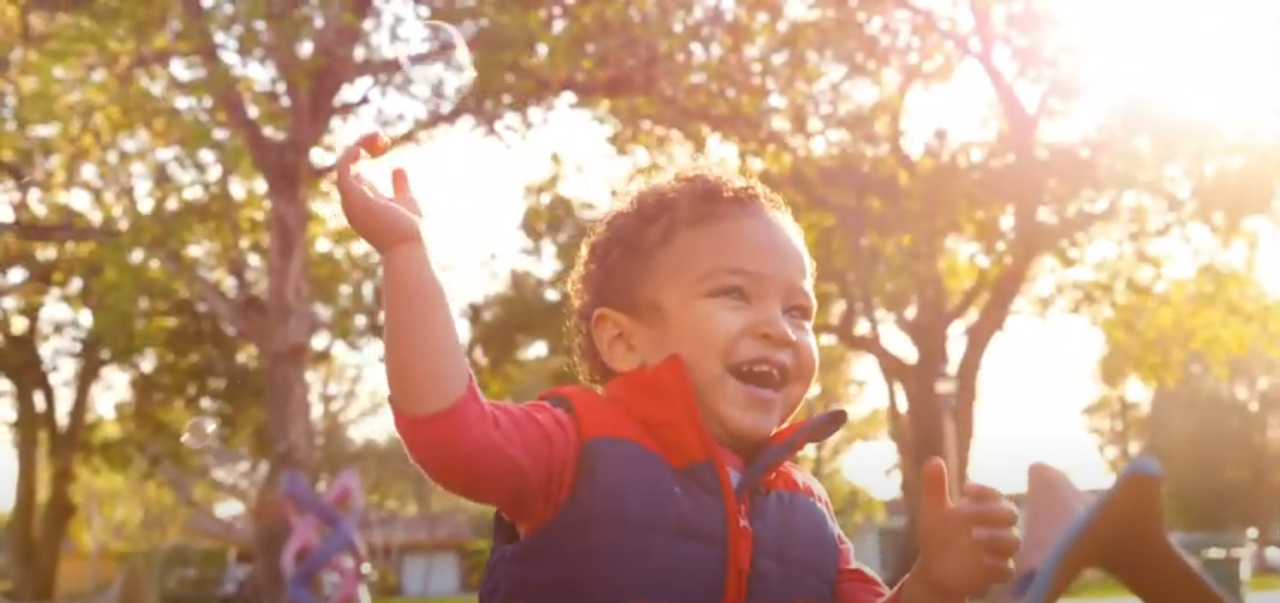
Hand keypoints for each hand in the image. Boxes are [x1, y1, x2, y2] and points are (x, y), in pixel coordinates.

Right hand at [336, 131, 423, 253]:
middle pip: (347, 165)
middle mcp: (353, 201)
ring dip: (359, 145)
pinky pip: (344, 168)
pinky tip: (370, 145)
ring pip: (344, 164)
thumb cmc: (410, 231)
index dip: (365, 151)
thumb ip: (400, 187)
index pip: (356, 171)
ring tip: (379, 136)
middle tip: (382, 136)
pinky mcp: (351, 197)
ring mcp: (350, 200)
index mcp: (364, 201)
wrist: (412, 247)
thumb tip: (398, 168)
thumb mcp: (406, 200)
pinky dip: (354, 153)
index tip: (385, 142)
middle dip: (361, 145)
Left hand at [905, 457, 1020, 601]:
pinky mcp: (997, 573)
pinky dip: (998, 567)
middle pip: (1011, 514)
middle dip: (994, 513)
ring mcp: (1000, 551)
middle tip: (971, 515)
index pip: (995, 495)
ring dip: (997, 538)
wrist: (935, 568)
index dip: (984, 491)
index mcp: (983, 509)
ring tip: (974, 537)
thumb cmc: (939, 535)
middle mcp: (997, 527)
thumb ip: (935, 487)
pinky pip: (1008, 570)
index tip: (965, 490)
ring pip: (1013, 541)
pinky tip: (982, 562)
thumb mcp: (933, 511)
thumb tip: (935, 459)